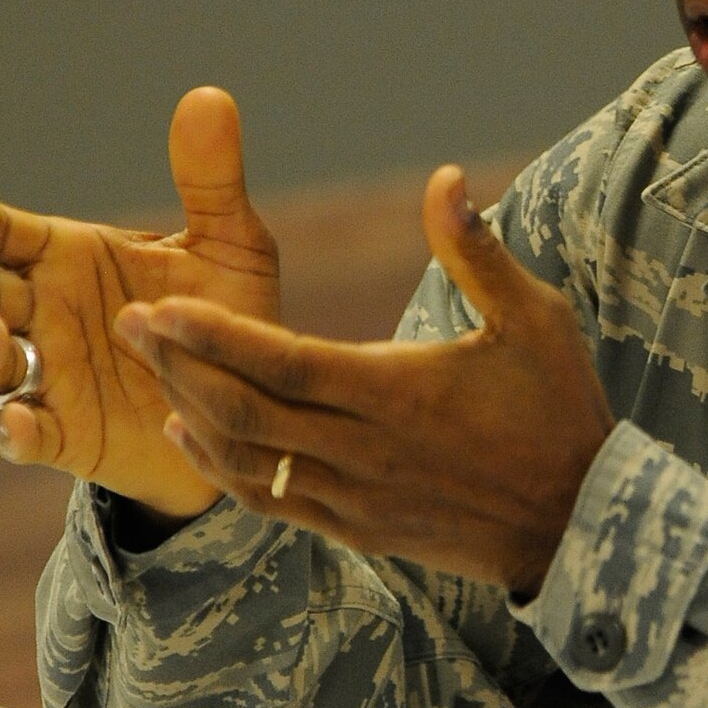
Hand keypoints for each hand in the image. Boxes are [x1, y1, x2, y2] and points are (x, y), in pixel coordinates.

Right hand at [0, 87, 279, 515]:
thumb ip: (211, 181)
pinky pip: (28, 436)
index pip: (3, 232)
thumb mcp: (230, 245)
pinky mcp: (67, 434)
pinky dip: (18, 431)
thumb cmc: (226, 316)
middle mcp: (45, 314)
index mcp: (69, 259)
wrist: (248, 404)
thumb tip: (211, 96)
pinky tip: (22, 423)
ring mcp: (49, 376)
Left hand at [115, 166, 612, 595]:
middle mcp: (367, 452)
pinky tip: (193, 431)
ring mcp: (357, 499)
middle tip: (128, 323)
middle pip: (245, 413)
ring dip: (191, 414)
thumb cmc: (559, 410)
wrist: (578, 522)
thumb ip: (478, 251)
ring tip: (150, 367)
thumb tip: (446, 178)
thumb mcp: (534, 320)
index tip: (156, 303)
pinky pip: (270, 501)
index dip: (214, 337)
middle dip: (178, 366)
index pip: (284, 365)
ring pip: (248, 462)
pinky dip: (222, 467)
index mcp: (401, 395)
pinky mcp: (357, 529)